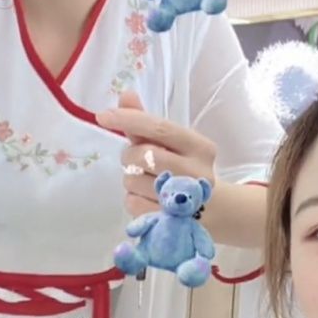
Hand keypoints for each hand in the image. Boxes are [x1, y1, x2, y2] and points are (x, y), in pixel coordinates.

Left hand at [96, 92, 216, 218]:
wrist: (215, 212)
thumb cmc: (187, 170)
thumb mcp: (174, 145)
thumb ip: (147, 122)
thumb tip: (126, 96)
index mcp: (201, 147)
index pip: (160, 128)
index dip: (129, 119)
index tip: (103, 116)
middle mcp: (197, 173)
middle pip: (142, 154)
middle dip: (129, 155)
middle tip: (138, 161)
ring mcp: (183, 201)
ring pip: (132, 180)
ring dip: (130, 178)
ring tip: (148, 182)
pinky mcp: (168, 222)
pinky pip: (131, 202)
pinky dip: (132, 198)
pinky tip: (148, 199)